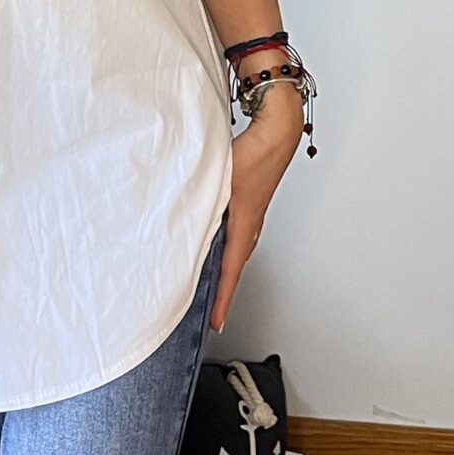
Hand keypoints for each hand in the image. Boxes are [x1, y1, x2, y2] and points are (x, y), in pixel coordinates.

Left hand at [211, 87, 302, 332]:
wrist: (276, 132)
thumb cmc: (255, 154)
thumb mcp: (218, 181)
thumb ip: (197, 201)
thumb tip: (177, 219)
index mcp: (245, 226)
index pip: (231, 272)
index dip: (222, 300)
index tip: (215, 323)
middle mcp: (251, 225)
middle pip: (234, 267)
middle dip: (222, 291)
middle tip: (209, 312)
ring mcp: (251, 215)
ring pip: (235, 251)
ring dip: (223, 269)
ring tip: (208, 285)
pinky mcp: (248, 203)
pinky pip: (235, 235)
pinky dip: (224, 248)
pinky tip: (210, 243)